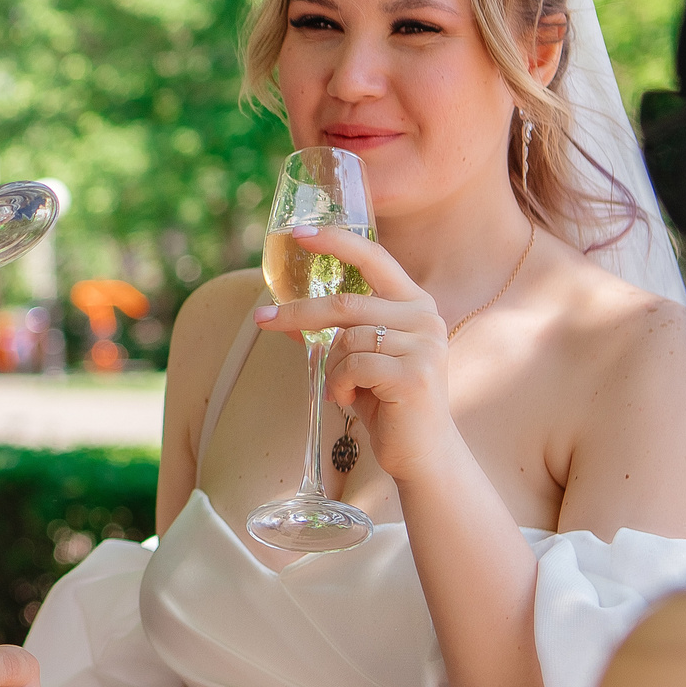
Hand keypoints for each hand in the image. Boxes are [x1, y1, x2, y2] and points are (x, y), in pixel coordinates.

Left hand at [253, 227, 465, 483]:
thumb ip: (339, 331)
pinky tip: (351, 400)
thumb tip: (283, 312)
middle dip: (297, 312)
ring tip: (345, 389)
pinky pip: (352, 367)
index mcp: (415, 304)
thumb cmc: (388, 403)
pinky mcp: (414, 374)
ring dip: (331, 369)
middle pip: (345, 303)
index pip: (375, 257)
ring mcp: (424, 345)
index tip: (298, 233)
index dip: (336, 241)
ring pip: (345, 340)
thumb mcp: (362, 359)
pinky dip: (339, 386)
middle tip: (261, 319)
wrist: (422, 453)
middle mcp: (425, 318)